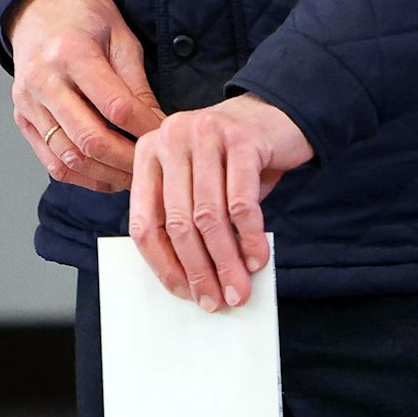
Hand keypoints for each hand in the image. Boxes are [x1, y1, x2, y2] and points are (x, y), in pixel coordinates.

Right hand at [4, 0, 163, 192]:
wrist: (35, 8)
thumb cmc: (81, 16)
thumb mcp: (119, 35)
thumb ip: (136, 83)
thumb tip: (157, 125)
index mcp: (71, 52)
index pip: (115, 107)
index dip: (145, 129)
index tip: (165, 137)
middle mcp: (43, 80)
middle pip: (90, 139)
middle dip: (127, 161)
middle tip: (152, 167)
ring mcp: (28, 102)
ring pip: (70, 157)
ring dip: (106, 174)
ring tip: (132, 176)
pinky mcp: (22, 118)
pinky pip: (52, 161)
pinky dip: (82, 176)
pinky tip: (105, 174)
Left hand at [128, 96, 313, 311]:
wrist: (272, 114)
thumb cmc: (229, 160)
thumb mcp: (197, 183)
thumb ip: (186, 219)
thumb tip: (193, 283)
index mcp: (148, 154)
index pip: (145, 221)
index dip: (164, 265)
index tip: (185, 294)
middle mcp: (170, 139)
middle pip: (178, 222)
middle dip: (199, 270)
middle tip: (217, 302)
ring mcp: (204, 135)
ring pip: (209, 216)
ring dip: (226, 262)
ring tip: (239, 290)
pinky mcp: (241, 140)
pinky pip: (242, 202)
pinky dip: (250, 238)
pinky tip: (257, 259)